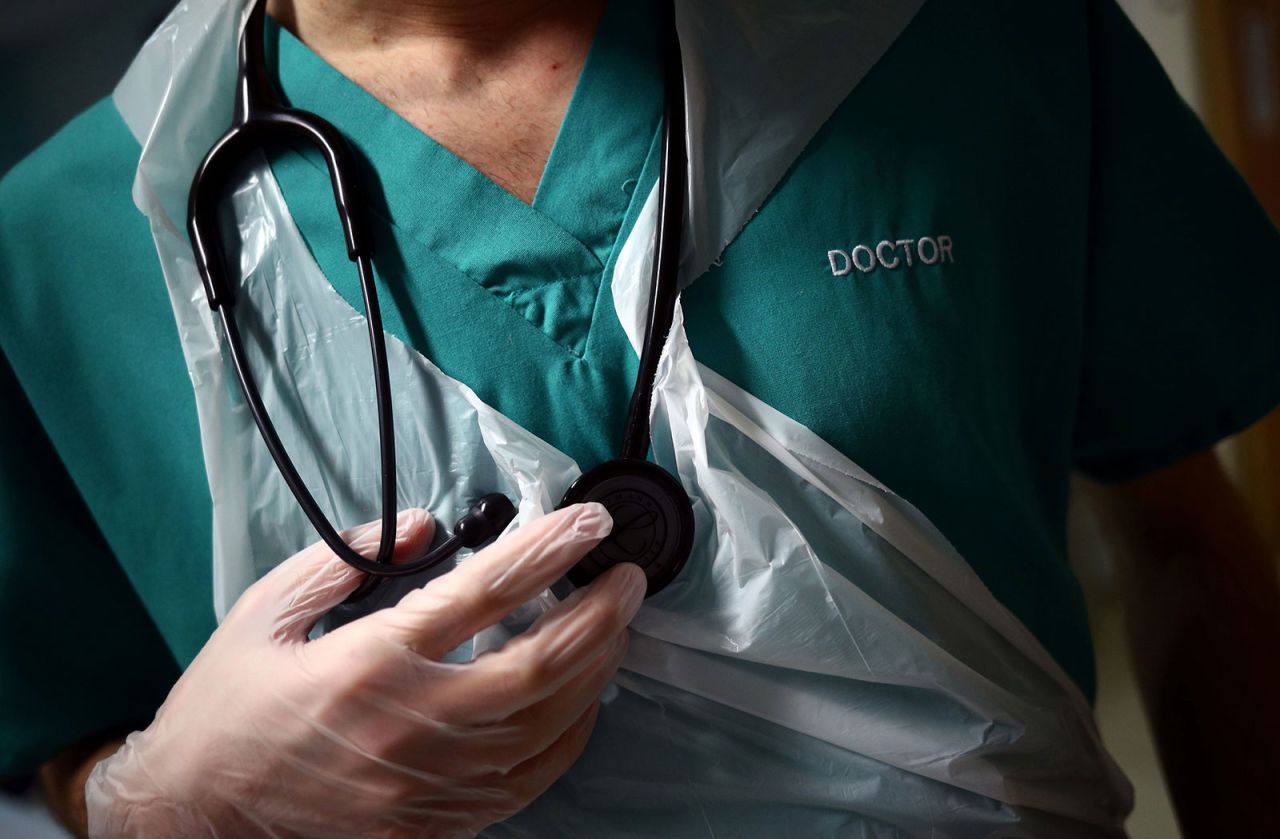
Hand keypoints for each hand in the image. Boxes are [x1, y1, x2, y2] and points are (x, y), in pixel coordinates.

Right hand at [85, 503, 643, 837]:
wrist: (194, 815)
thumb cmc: (228, 710)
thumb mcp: (266, 611)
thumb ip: (346, 557)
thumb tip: (423, 526)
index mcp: (367, 661)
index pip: (485, 591)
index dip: (550, 550)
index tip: (587, 522)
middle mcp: (408, 723)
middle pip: (538, 666)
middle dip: (599, 615)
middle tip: (626, 578)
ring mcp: (427, 782)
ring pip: (545, 726)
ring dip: (595, 671)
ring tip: (615, 628)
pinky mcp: (434, 822)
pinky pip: (527, 780)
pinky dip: (569, 736)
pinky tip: (582, 701)